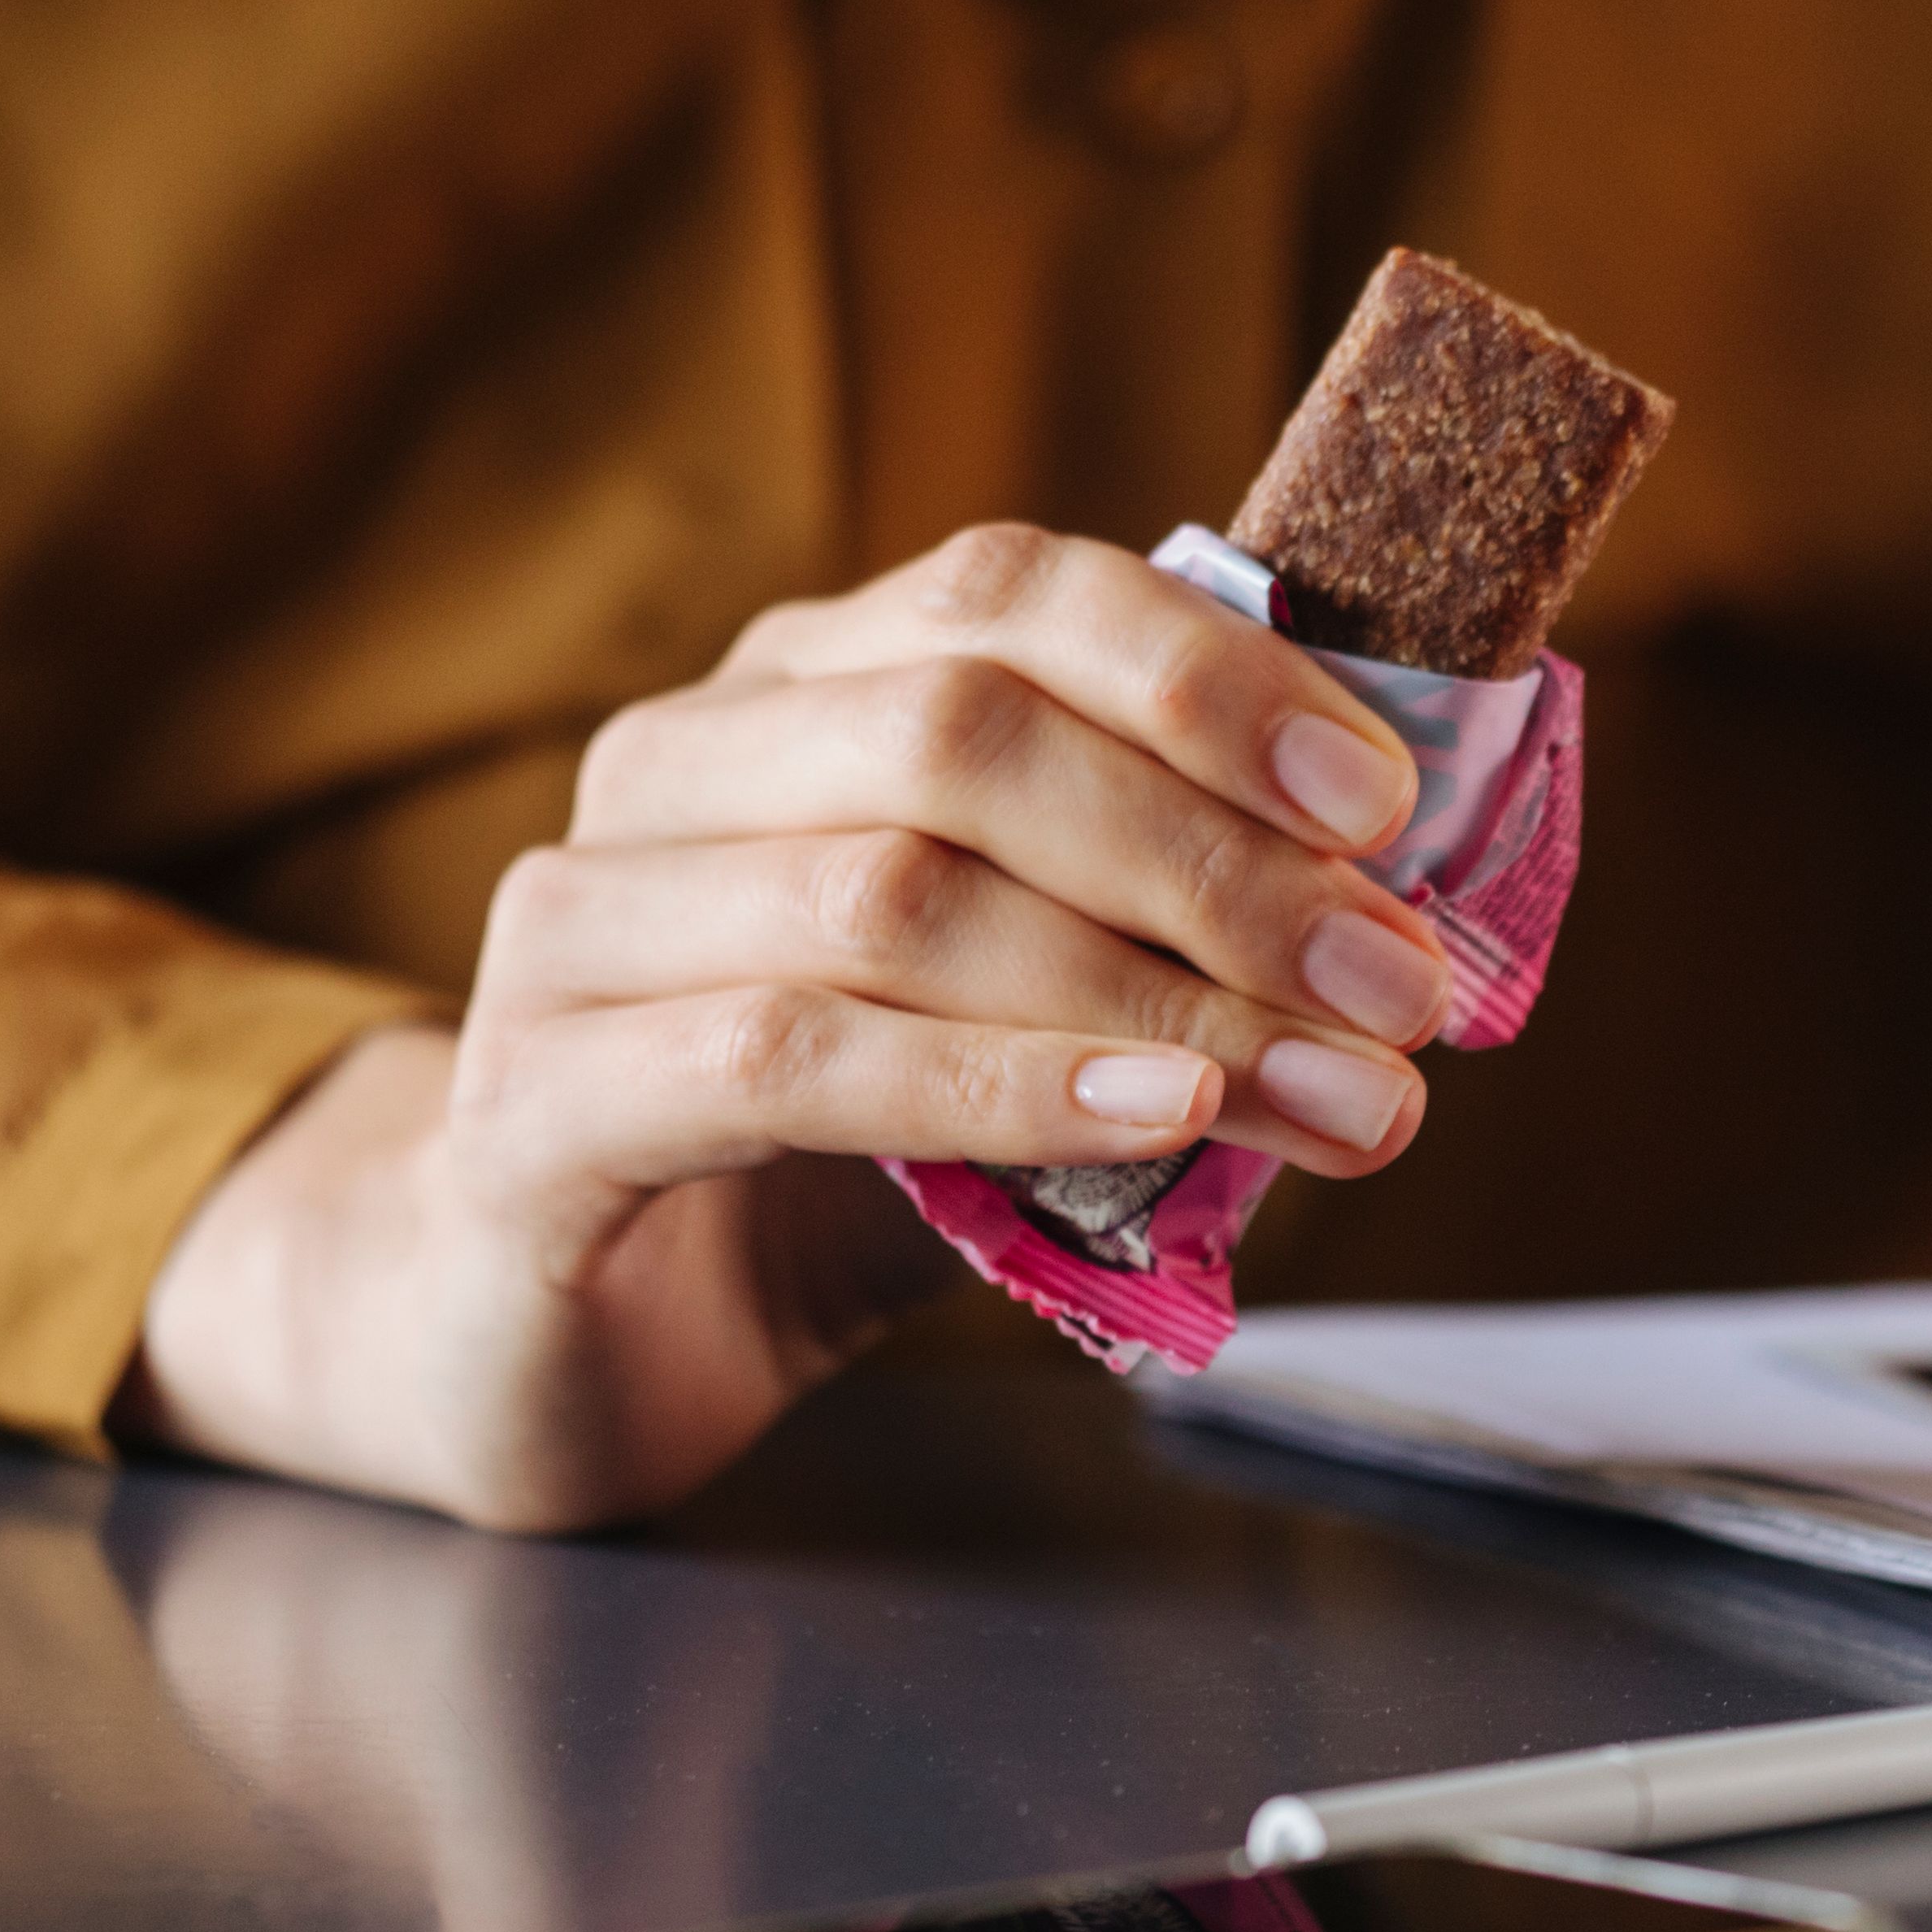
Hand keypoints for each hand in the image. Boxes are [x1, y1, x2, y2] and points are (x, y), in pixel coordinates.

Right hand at [125, 525, 1464, 1531]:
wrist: (532, 1338)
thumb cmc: (801, 1161)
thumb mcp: (1005, 1018)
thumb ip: (1145, 948)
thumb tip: (1396, 930)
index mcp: (788, 696)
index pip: (1001, 593)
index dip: (1205, 674)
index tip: (1384, 803)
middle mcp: (669, 772)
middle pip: (963, 735)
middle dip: (1219, 858)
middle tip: (1401, 983)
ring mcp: (577, 932)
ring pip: (891, 893)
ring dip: (1154, 990)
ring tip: (1339, 1089)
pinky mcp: (530, 1109)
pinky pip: (785, 1057)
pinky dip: (997, 1082)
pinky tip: (1154, 1118)